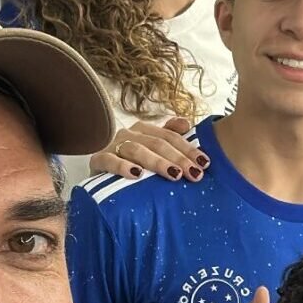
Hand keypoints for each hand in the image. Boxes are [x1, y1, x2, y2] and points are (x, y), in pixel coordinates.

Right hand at [89, 117, 209, 181]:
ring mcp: (112, 146)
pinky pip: (110, 161)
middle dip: (178, 158)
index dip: (188, 149)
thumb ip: (169, 136)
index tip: (205, 163)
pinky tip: (136, 175)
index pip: (170, 136)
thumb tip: (187, 123)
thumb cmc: (132, 166)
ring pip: (137, 150)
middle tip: (194, 174)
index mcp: (144, 130)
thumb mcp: (152, 152)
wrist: (100, 178)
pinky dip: (123, 167)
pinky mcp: (97, 160)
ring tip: (174, 175)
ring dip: (157, 162)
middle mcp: (129, 134)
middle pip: (158, 143)